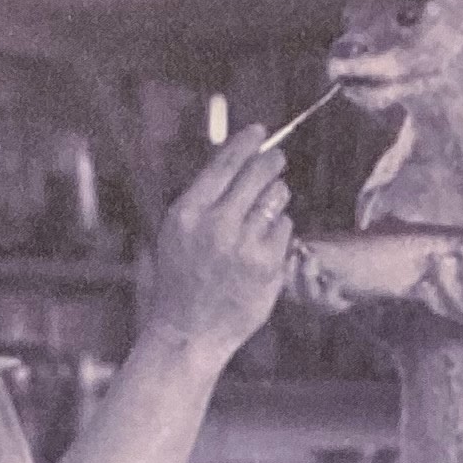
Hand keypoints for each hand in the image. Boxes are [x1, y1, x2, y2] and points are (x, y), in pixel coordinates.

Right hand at [142, 127, 293, 362]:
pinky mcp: (268, 266)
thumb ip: (205, 198)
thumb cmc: (182, 279)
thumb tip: (239, 160)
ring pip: (275, 198)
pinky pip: (284, 229)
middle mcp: (217, 225)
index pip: (225, 164)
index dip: (246, 142)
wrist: (188, 331)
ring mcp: (244, 246)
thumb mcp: (178, 232)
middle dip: (270, 161)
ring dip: (275, 197)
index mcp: (189, 212)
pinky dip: (279, 230)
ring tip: (267, 206)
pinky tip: (265, 243)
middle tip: (277, 158)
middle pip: (256, 173)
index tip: (259, 131)